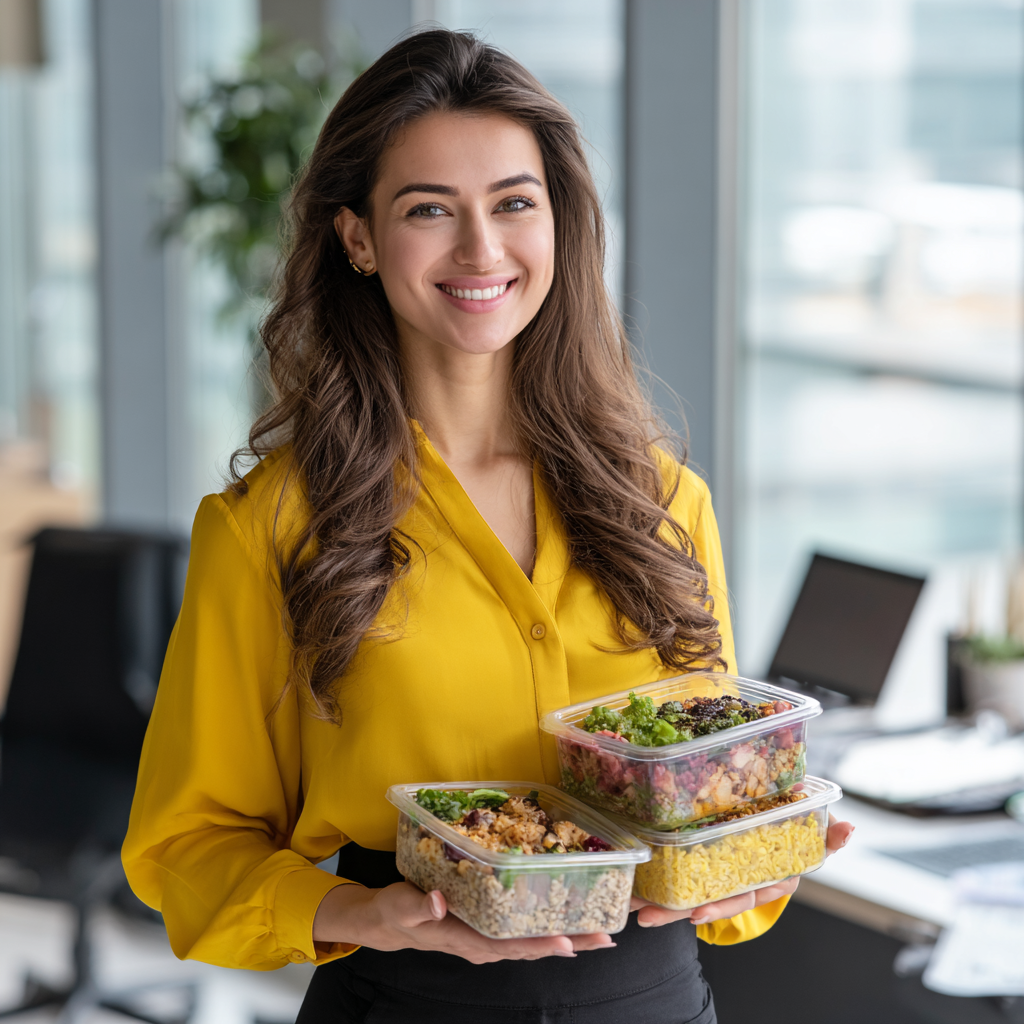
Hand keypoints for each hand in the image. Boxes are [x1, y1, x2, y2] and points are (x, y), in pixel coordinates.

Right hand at [312, 880, 615, 963]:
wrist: (387, 920)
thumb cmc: (394, 912)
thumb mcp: (400, 906)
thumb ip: (419, 905)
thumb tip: (438, 902)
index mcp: (466, 939)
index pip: (508, 945)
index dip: (539, 944)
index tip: (569, 941)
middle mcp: (483, 943)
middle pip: (531, 947)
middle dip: (569, 942)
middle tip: (605, 938)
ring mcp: (487, 938)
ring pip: (532, 941)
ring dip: (566, 937)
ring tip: (601, 933)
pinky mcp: (488, 927)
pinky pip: (524, 932)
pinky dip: (549, 928)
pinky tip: (570, 922)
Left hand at [631, 812, 854, 928]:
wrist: (771, 832)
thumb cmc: (786, 837)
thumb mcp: (807, 837)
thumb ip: (827, 836)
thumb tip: (850, 828)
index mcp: (763, 878)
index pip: (742, 896)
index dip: (720, 906)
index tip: (697, 914)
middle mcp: (738, 884)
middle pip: (704, 903)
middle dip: (674, 912)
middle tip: (647, 916)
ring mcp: (716, 881)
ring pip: (684, 896)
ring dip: (657, 903)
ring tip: (633, 908)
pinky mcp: (696, 869)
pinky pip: (673, 880)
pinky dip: (652, 886)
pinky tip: (631, 892)